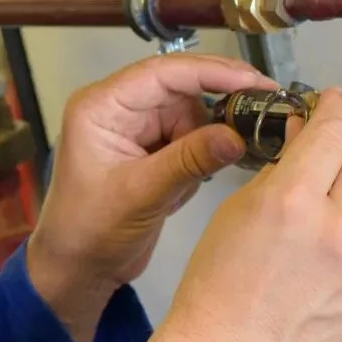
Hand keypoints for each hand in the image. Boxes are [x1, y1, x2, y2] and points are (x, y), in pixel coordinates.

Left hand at [26, 55, 273, 341]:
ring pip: (190, 115)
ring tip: (195, 179)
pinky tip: (183, 189)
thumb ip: (189, 161)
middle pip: (181, 90)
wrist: (77, 269)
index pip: (163, 73)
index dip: (211, 72)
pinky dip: (197, 160)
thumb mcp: (141, 194)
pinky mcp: (149, 150)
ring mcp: (135, 129)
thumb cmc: (90, 230)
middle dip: (216, 108)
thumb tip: (238, 136)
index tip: (254, 82)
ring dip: (204, 143)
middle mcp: (118, 108)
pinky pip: (188, 139)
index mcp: (102, 106)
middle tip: (264, 114)